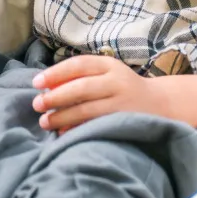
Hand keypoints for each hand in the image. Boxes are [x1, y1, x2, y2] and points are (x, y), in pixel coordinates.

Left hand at [31, 54, 172, 131]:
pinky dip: (78, 129)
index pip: (79, 65)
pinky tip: (63, 133)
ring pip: (87, 109)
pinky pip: (96, 126)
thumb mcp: (107, 74)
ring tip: (45, 122)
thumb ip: (81, 76)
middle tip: (36, 105)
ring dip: (62, 116)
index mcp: (110, 65)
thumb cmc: (122, 88)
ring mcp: (122, 103)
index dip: (55, 73)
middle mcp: (117, 82)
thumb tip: (45, 87)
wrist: (160, 105)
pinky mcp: (124, 122)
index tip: (36, 83)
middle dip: (56, 97)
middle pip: (81, 88)